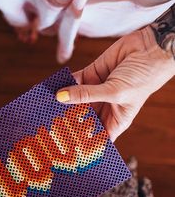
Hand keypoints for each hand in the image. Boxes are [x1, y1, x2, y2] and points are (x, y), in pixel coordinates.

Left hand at [57, 26, 174, 140]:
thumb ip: (86, 94)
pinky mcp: (91, 74)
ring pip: (74, 100)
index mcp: (115, 120)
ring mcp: (96, 91)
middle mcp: (104, 108)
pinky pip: (74, 81)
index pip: (95, 137)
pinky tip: (51, 88)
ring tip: (44, 109)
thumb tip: (60, 97)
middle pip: (80, 120)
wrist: (152, 47)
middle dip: (66, 123)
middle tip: (46, 128)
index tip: (63, 148)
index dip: (81, 143)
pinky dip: (63, 84)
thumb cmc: (144, 77)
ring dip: (61, 103)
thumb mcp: (115, 92)